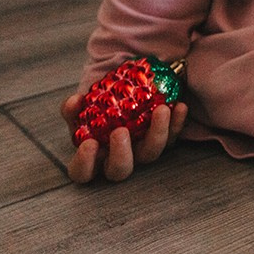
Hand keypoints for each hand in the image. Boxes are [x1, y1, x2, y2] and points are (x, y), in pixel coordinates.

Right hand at [60, 93, 187, 183]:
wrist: (133, 81)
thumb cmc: (102, 98)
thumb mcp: (84, 101)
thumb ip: (75, 105)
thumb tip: (75, 101)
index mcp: (93, 152)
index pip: (82, 172)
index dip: (84, 164)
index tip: (89, 144)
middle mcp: (119, 156)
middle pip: (120, 170)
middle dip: (120, 154)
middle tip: (120, 132)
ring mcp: (142, 148)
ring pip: (150, 154)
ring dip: (156, 133)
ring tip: (160, 110)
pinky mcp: (164, 138)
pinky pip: (173, 136)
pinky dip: (177, 123)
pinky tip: (179, 106)